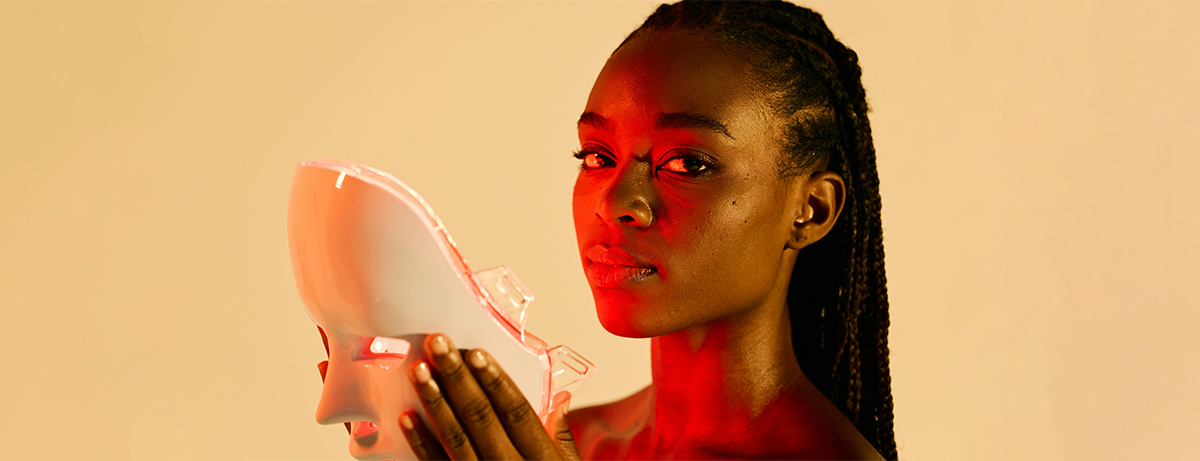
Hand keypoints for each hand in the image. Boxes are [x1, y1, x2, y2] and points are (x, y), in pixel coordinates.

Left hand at [401, 333, 579, 459]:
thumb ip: (561, 438)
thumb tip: (561, 398)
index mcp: (541, 459)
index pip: (517, 412)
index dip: (496, 380)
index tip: (477, 352)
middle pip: (482, 418)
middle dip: (458, 378)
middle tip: (438, 345)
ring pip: (455, 439)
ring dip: (435, 402)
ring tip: (420, 371)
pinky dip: (420, 443)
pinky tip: (407, 417)